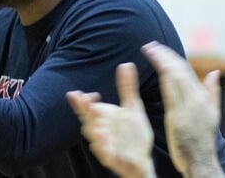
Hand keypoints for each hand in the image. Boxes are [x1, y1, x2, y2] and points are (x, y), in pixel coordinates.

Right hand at [68, 63, 155, 177]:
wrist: (142, 159)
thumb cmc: (133, 134)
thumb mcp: (132, 107)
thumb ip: (127, 87)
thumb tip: (125, 64)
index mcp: (103, 117)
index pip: (88, 106)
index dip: (85, 101)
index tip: (91, 94)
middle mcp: (100, 129)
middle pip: (88, 118)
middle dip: (83, 110)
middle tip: (81, 99)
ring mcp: (103, 144)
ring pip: (94, 136)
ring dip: (93, 127)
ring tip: (95, 118)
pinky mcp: (111, 158)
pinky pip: (105, 152)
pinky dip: (102, 146)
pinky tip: (104, 137)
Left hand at [141, 42, 221, 176]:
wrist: (201, 159)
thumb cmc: (203, 138)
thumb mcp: (212, 114)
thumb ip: (212, 91)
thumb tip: (215, 71)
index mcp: (202, 97)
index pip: (185, 70)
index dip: (172, 57)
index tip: (159, 48)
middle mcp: (195, 99)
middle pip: (179, 70)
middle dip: (164, 54)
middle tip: (150, 44)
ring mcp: (187, 107)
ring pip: (175, 77)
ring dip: (161, 61)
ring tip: (149, 50)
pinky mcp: (178, 116)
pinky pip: (170, 92)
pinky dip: (163, 77)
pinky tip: (156, 67)